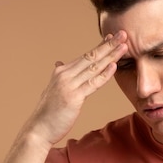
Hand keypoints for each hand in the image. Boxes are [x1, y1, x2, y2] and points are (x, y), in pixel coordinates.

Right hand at [25, 31, 127, 146]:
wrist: (38, 129)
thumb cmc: (48, 112)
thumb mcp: (53, 90)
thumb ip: (59, 77)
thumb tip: (59, 64)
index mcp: (61, 72)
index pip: (85, 56)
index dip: (100, 45)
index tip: (112, 37)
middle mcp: (64, 74)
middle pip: (91, 57)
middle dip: (109, 45)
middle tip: (123, 34)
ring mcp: (69, 85)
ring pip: (94, 67)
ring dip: (111, 55)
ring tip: (124, 46)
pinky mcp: (73, 97)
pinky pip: (92, 83)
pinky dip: (104, 74)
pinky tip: (114, 65)